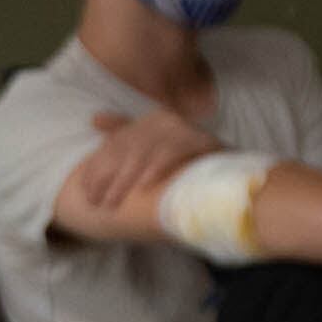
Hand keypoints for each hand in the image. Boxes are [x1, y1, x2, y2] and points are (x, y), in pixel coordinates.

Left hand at [53, 107, 215, 242]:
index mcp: (153, 121)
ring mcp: (185, 128)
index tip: (84, 188)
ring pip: (145, 152)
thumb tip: (95, 119)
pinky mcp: (202, 140)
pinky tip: (145, 186)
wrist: (237, 177)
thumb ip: (127, 137)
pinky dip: (157, 169)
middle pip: (126, 148)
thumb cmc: (191, 169)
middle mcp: (166, 119)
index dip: (97, 164)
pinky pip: (173, 152)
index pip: (116, 141)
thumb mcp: (156, 154)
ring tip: (113, 202)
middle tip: (95, 202)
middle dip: (107, 177)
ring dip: (125, 180)